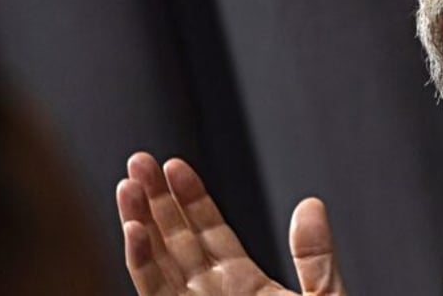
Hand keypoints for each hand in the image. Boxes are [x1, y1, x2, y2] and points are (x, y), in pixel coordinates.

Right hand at [116, 152, 345, 294]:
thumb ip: (316, 258)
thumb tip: (311, 202)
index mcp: (246, 289)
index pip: (211, 235)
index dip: (193, 200)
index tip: (175, 164)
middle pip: (178, 243)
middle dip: (157, 202)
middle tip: (138, 160)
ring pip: (159, 266)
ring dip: (141, 225)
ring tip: (126, 184)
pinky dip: (143, 265)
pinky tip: (134, 231)